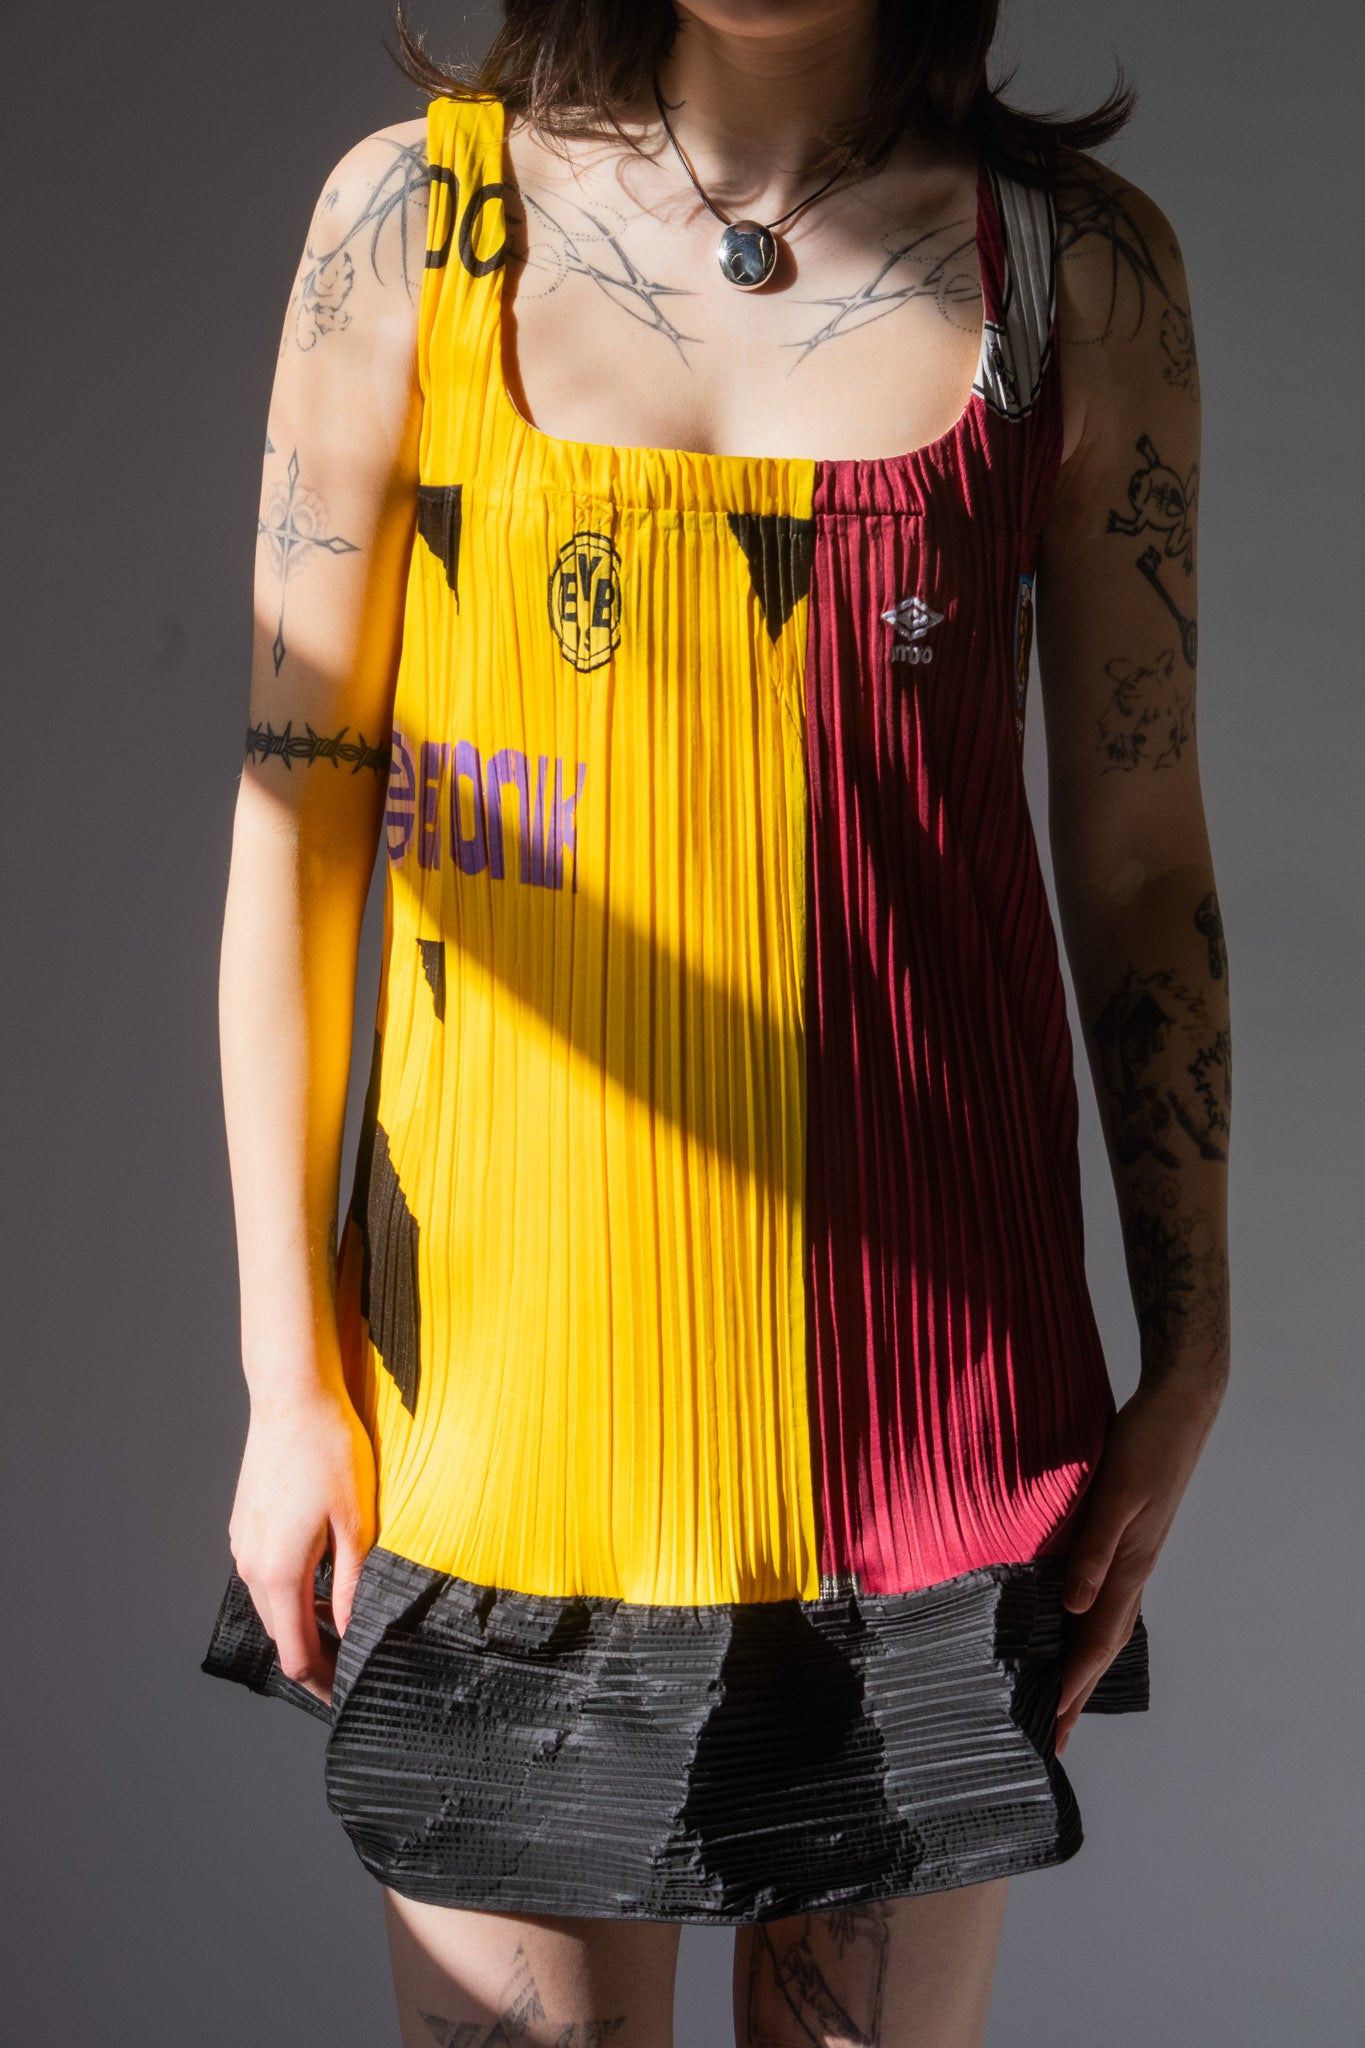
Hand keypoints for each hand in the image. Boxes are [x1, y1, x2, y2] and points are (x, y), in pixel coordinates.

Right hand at [227, 1373, 377, 1709]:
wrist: (291, 1397)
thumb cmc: (329, 1451)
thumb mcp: (356, 1522)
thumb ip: (352, 1584)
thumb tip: (353, 1631)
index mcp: (280, 1571)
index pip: (295, 1652)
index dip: (320, 1681)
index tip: (344, 1695)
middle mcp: (251, 1564)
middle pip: (279, 1633)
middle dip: (313, 1655)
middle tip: (351, 1667)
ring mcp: (242, 1543)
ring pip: (271, 1603)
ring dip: (301, 1621)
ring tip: (342, 1628)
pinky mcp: (244, 1524)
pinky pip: (265, 1574)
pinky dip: (290, 1591)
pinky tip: (322, 1581)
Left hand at [1055, 1373, 1223, 1753]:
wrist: (1178, 1409)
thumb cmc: (1145, 1446)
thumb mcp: (1116, 1495)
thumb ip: (1094, 1550)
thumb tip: (1075, 1608)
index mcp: (1128, 1565)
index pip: (1097, 1640)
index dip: (1075, 1683)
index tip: (1054, 1723)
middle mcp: (1132, 1568)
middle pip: (1103, 1643)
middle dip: (1079, 1691)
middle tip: (1056, 1734)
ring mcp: (1134, 1554)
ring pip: (1107, 1623)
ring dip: (1085, 1662)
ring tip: (1064, 1694)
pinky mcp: (1130, 1536)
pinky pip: (1109, 1596)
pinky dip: (1091, 1623)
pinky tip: (1077, 1623)